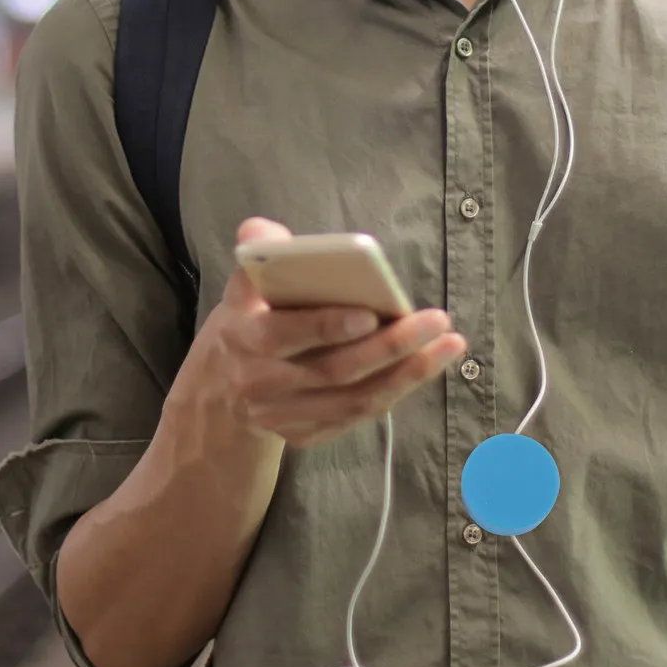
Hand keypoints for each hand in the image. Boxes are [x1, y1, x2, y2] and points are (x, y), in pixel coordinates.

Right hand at [173, 217, 466, 449]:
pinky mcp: (307, 434)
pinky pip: (358, 415)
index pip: (283, 335)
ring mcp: (286, 416)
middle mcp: (264, 385)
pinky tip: (427, 365)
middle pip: (334, 369)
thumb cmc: (243, 327)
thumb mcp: (239, 291)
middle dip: (389, 346)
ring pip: (354, 399)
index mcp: (243, 341)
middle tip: (436, 320)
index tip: (370, 313)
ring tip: (448, 344)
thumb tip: (264, 232)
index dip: (325, 326)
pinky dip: (396, 390)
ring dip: (408, 374)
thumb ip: (255, 256)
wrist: (218, 397)